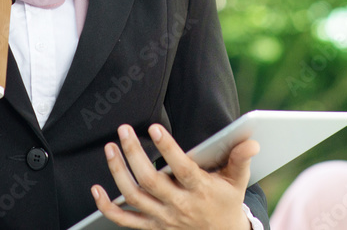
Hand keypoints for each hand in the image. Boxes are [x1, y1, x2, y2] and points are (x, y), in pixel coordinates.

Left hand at [91, 123, 258, 229]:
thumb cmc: (226, 201)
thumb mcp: (237, 181)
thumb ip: (240, 159)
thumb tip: (250, 141)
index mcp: (200, 191)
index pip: (182, 169)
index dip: (167, 148)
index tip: (154, 127)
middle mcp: (179, 206)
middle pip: (151, 181)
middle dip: (134, 154)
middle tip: (124, 130)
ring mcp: (163, 218)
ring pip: (134, 197)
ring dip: (118, 172)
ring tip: (110, 147)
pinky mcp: (152, 226)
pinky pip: (125, 220)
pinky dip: (108, 207)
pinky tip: (95, 189)